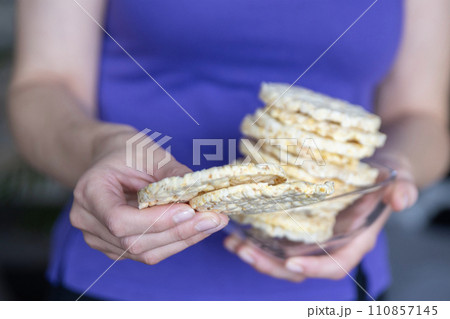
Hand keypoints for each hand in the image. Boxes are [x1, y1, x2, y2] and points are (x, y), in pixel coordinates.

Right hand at [70, 127, 228, 263]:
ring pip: (145, 252)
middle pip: (134, 242)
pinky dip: (176, 242)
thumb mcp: (150, 153)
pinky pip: (148, 252)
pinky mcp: (117, 247)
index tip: (189, 211)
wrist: (111, 158)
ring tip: (212, 223)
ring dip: (183, 240)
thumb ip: (173, 175)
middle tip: (213, 218)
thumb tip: (201, 195)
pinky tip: (197, 228)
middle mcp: (88, 221)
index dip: (156, 220)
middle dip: (179, 232)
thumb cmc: (129, 151)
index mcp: (90, 192)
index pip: (119, 220)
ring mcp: (100, 238)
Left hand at [224, 154, 417, 281]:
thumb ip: (401, 188)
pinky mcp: (299, 222)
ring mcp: (313, 234)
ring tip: (232, 243)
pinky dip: (256, 237)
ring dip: (257, 253)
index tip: (291, 262)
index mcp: (354, 239)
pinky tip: (236, 229)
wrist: (374, 163)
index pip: (334, 264)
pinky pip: (276, 236)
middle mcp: (330, 242)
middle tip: (244, 251)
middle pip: (300, 266)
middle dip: (271, 264)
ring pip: (283, 255)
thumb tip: (401, 200)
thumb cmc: (385, 172)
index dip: (314, 268)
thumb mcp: (397, 176)